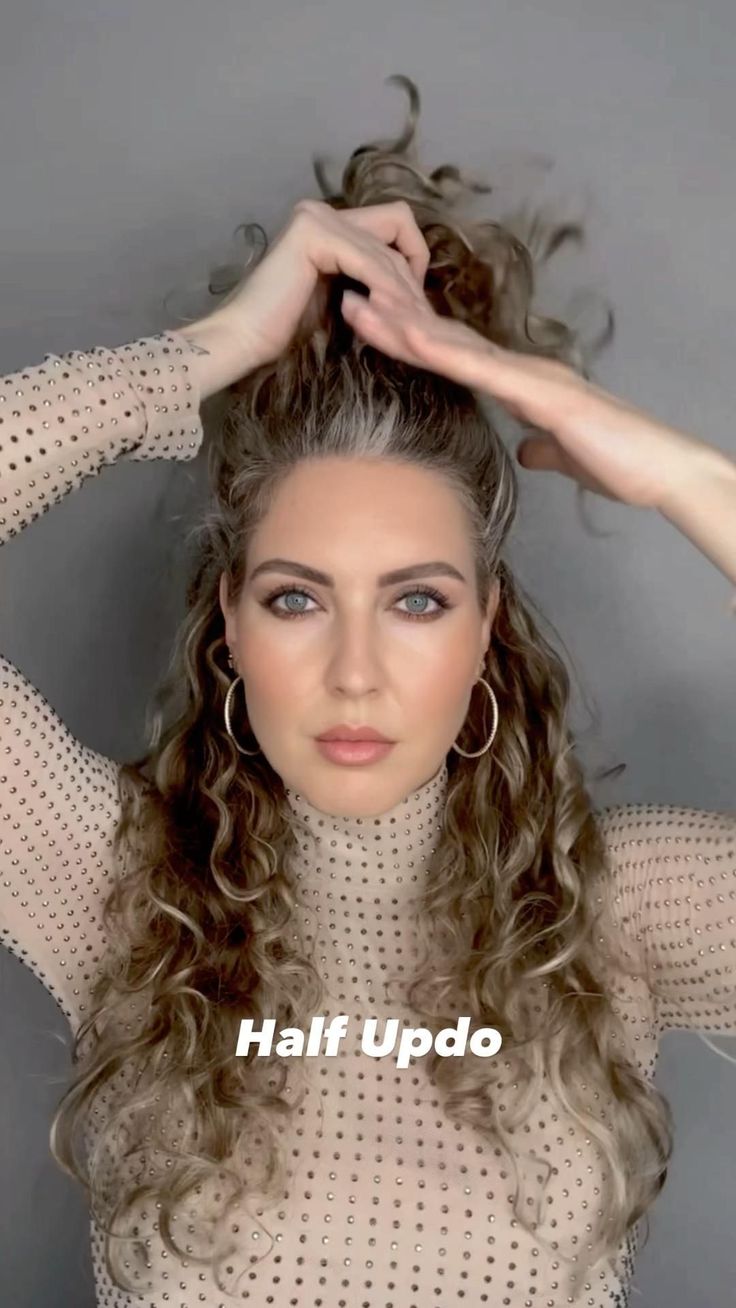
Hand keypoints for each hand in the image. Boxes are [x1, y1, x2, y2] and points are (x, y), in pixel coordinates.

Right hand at [201, 197, 430, 374]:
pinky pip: (368, 261)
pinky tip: (388, 315)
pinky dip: (383, 289)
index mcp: (328, 222)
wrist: (244, 340)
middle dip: (413, 270)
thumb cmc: (285, 329)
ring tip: (405, 322)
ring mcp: (316, 218)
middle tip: (415, 313)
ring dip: (402, 288)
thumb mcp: (339, 297)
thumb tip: (409, 281)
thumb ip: (365, 278)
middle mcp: (322, 211)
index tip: (411, 301)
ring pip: (386, 247)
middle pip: (398, 222)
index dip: (413, 258)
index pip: (392, 224)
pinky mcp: (313, 234)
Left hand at [340, 282, 711, 511]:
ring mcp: (527, 375)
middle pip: (442, 338)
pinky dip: (440, 351)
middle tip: (344, 292)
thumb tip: (526, 449)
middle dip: (392, 317)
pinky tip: (406, 336)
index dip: (409, 337)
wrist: (657, 468)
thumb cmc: (618, 460)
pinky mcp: (537, 392)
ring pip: (452, 344)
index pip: (452, 356)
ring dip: (401, 323)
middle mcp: (519, 368)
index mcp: (520, 382)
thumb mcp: (564, 454)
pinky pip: (479, 368)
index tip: (368, 323)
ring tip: (356, 302)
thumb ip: (541, 445)